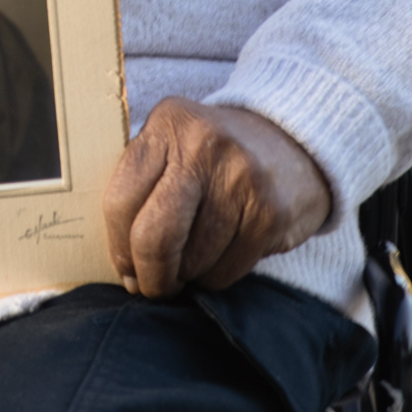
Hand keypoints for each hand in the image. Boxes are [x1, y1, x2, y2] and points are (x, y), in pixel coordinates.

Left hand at [103, 98, 330, 298]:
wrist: (293, 143)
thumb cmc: (214, 156)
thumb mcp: (172, 145)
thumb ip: (141, 187)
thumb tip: (125, 266)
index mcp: (167, 125)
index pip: (120, 200)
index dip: (118, 248)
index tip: (126, 268)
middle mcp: (202, 146)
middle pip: (154, 237)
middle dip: (149, 276)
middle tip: (153, 287)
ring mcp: (240, 178)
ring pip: (191, 262)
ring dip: (187, 275)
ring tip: (195, 257)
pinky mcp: (270, 213)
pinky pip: (226, 272)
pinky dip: (216, 276)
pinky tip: (222, 254)